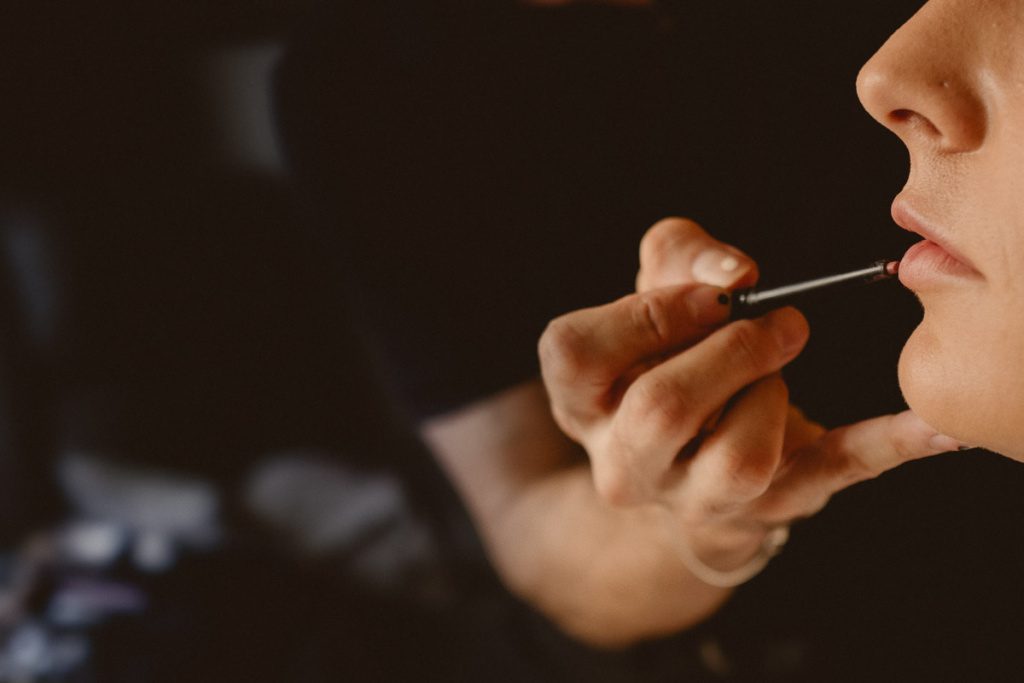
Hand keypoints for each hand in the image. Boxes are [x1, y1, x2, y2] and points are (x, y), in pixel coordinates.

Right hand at [540, 217, 961, 572]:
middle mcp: (624, 462)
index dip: (645, 315)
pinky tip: (931, 427)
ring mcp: (691, 498)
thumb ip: (678, 254)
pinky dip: (884, 446)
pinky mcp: (766, 509)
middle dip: (733, 351)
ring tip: (778, 374)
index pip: (577, 354)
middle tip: (779, 324)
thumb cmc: (668, 355)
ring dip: (775, 395)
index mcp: (583, 401)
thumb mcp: (650, 293)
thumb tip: (737, 276)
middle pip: (662, 410)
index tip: (710, 296)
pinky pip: (830, 476)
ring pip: (740, 459)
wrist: (690, 459)